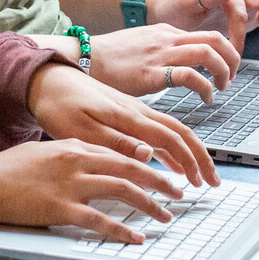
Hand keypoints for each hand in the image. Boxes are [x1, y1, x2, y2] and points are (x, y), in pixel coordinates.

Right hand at [0, 137, 185, 241]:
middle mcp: (77, 161)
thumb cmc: (7, 171)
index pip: (118, 152)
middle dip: (159, 181)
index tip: (161, 174)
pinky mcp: (61, 209)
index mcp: (72, 146)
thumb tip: (92, 165)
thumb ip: (70, 157)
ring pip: (123, 190)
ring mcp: (70, 185)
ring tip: (165, 215)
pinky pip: (100, 220)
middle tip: (177, 191)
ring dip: (149, 204)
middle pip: (130, 167)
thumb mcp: (43, 153)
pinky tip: (136, 237)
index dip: (145, 164)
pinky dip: (122, 230)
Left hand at [26, 63, 218, 187]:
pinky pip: (157, 129)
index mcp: (128, 116)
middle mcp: (136, 111)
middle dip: (201, 158)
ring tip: (199, 175)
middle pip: (180, 133)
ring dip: (189, 153)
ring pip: (171, 131)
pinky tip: (171, 162)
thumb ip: (117, 143)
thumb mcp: (82, 129)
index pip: (172, 139)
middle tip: (213, 181)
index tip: (202, 181)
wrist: (45, 77)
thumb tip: (149, 156)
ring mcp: (132, 110)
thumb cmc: (58, 104)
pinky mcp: (124, 112)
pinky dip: (170, 148)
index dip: (191, 161)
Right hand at [87, 23, 238, 102]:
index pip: (208, 34)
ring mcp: (161, 54)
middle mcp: (168, 39)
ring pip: (208, 52)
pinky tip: (205, 99)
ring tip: (222, 88)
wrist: (85, 58)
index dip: (224, 51)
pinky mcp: (152, 72)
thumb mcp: (143, 46)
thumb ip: (163, 52)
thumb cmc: (110, 58)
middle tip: (232, 76)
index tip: (226, 67)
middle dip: (232, 57)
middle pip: (216, 38)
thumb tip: (178, 67)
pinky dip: (205, 88)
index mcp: (167, 32)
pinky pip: (190, 75)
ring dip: (223, 71)